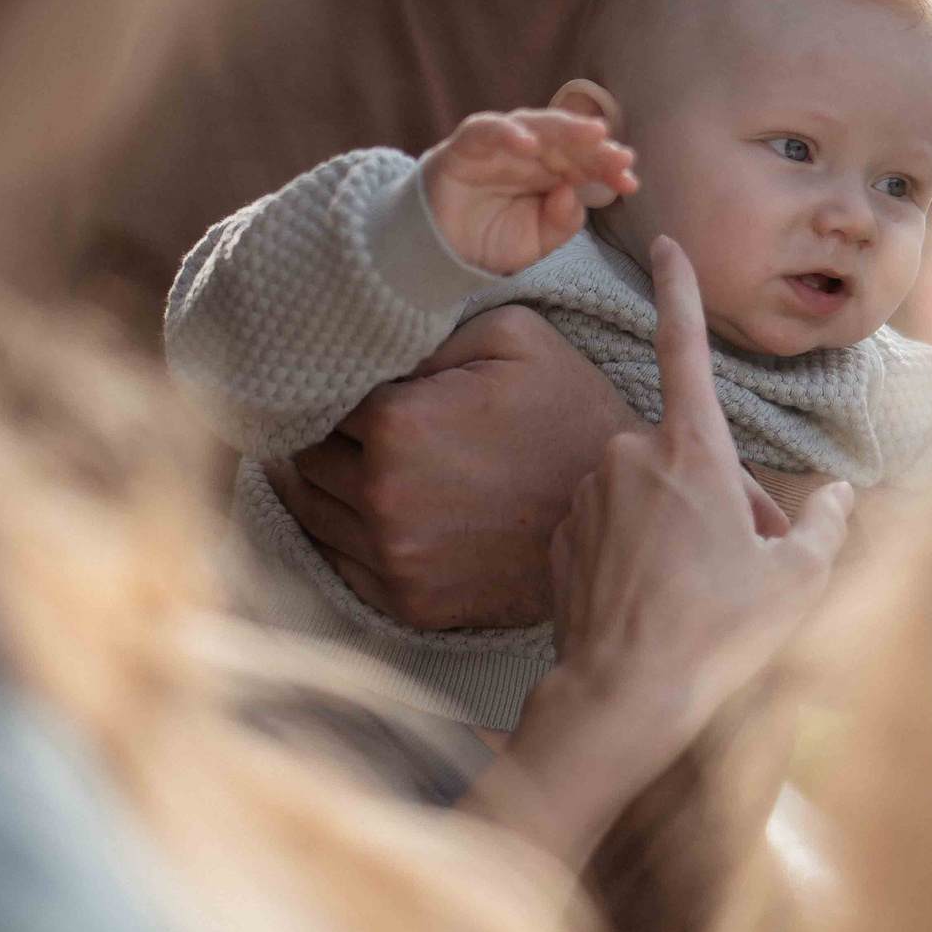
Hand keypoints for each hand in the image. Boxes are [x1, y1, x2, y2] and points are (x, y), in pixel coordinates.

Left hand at [273, 305, 641, 628]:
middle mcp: (382, 496)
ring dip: (325, 483)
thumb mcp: (512, 335)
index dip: (334, 384)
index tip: (354, 380)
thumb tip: (362, 338)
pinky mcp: (409, 602)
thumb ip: (425, 329)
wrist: (626, 516)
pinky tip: (370, 509)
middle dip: (325, 433)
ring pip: (311, 511)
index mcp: (397, 424)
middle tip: (353, 420)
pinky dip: (343, 534)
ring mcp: (393, 557)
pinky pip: (338, 562)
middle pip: (305, 454)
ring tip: (355, 461)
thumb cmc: (570, 413)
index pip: (320, 395)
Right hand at [420, 107, 637, 275]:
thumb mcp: (536, 242)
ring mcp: (498, 146)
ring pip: (534, 126)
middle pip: (566, 140)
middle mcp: (528, 153)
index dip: (607, 169)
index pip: (584, 163)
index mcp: (550, 173)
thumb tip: (573, 195)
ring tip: (591, 134)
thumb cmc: (489, 240)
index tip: (630, 182)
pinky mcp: (465, 146)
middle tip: (619, 156)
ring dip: (563, 129)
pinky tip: (528, 144)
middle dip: (594, 147)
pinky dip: (506, 133)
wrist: (439, 253)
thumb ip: (560, 223)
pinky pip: (485, 131)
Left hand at [469, 236, 853, 867]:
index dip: (679, 291)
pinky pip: (614, 528)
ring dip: (679, 528)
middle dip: (720, 498)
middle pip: (691, 458)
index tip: (662, 243)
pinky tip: (654, 603)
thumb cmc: (717, 634)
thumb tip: (839, 495)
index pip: (684, 348)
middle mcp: (632, 458)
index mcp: (692, 452)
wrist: (622, 695)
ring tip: (697, 593)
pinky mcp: (562, 537)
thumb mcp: (798, 580)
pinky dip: (637, 553)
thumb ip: (824, 524)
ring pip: (651, 496)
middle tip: (742, 566)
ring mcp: (590, 496)